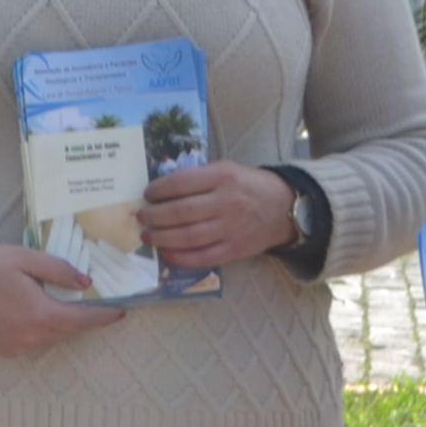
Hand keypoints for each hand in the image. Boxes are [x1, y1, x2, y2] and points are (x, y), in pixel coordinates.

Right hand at [0, 242, 111, 356]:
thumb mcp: (24, 257)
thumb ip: (57, 270)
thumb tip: (86, 283)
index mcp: (40, 313)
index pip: (82, 319)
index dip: (104, 316)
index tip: (122, 312)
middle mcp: (31, 336)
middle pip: (69, 329)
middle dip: (85, 319)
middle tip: (96, 305)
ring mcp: (17, 346)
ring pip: (52, 337)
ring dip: (61, 323)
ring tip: (63, 305)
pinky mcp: (5, 350)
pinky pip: (33, 342)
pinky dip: (41, 330)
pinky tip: (34, 313)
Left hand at [139, 161, 298, 271]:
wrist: (283, 208)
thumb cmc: (249, 185)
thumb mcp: (227, 169)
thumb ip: (198, 177)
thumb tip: (162, 189)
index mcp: (222, 177)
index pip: (181, 183)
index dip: (158, 190)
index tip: (147, 194)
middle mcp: (226, 202)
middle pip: (181, 212)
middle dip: (154, 216)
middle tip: (142, 216)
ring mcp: (231, 228)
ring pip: (189, 236)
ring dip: (162, 237)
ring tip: (148, 235)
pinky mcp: (235, 249)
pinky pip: (203, 257)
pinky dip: (182, 257)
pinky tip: (167, 253)